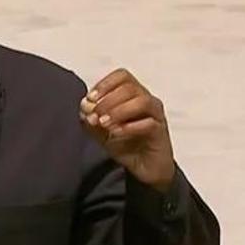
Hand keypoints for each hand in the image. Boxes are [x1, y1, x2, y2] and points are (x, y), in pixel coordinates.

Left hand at [79, 69, 175, 191]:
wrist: (144, 168)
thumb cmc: (125, 144)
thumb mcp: (100, 132)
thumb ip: (91, 119)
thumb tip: (84, 106)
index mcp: (132, 96)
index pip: (122, 76)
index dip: (104, 84)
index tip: (90, 99)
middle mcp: (146, 101)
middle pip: (130, 87)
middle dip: (107, 100)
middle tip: (95, 115)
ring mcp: (155, 115)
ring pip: (142, 101)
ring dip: (118, 111)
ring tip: (103, 123)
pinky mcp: (160, 132)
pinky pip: (149, 123)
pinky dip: (129, 127)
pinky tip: (115, 133)